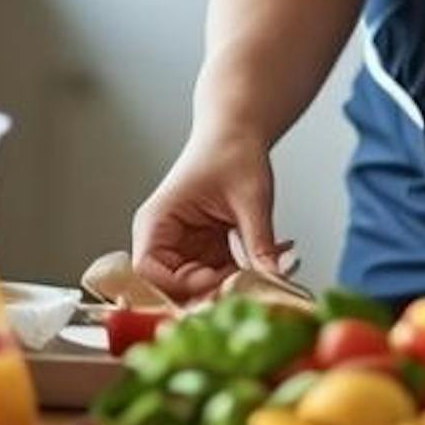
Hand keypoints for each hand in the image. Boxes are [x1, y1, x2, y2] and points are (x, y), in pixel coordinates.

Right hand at [132, 134, 293, 304]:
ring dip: (239, 284)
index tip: (220, 282)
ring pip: (205, 288)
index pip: (149, 273)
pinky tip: (275, 253)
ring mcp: (186, 248)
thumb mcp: (249, 199)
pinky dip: (249, 272)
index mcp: (157, 222)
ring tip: (273, 264)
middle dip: (217, 292)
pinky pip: (224, 276)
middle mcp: (165, 240)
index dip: (181, 286)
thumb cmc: (231, 151)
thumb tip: (274, 280)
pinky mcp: (206, 251)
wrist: (239, 132)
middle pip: (176, 288)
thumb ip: (259, 243)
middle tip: (255, 286)